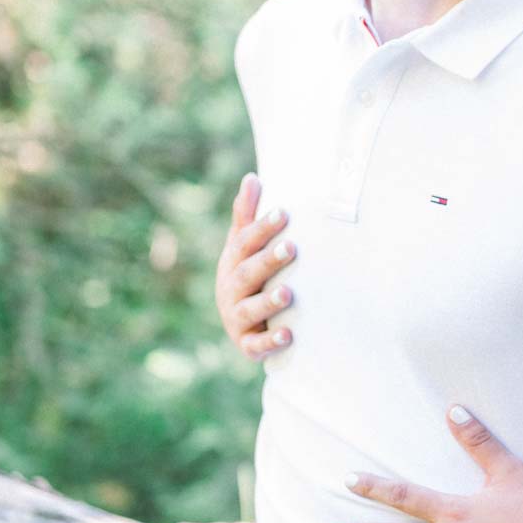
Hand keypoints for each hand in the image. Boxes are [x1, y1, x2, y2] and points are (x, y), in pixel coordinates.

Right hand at [215, 172, 294, 359]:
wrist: (243, 326)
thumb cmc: (248, 276)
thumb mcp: (243, 247)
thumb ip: (248, 216)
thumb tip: (252, 177)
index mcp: (232, 262)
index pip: (245, 242)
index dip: (262, 228)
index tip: (284, 213)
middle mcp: (230, 290)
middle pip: (247, 274)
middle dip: (268, 261)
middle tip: (292, 248)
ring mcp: (236, 318)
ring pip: (249, 310)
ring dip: (268, 302)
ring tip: (288, 294)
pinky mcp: (246, 344)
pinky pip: (255, 345)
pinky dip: (270, 342)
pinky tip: (288, 335)